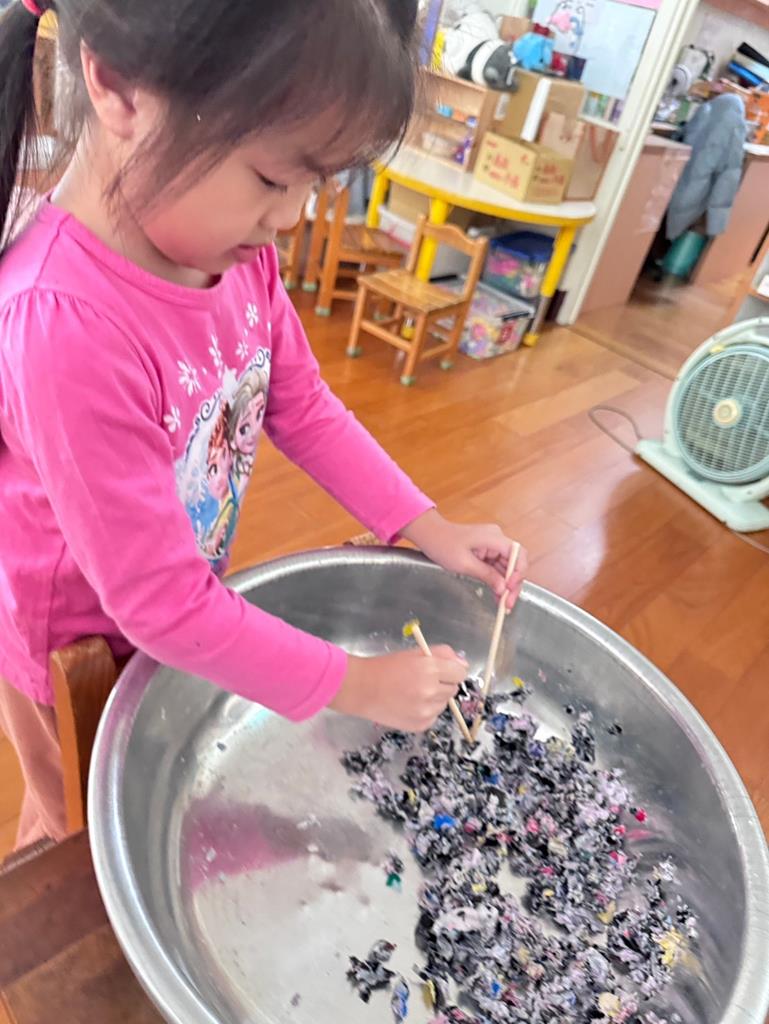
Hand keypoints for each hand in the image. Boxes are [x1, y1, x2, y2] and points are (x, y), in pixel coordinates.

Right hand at [330, 647, 466, 730]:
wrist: (361, 689)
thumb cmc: (386, 667)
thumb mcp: (414, 652)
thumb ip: (443, 654)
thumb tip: (463, 664)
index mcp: (430, 669)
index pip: (460, 673)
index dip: (452, 670)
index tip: (443, 670)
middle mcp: (431, 692)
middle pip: (453, 689)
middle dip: (443, 683)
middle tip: (424, 680)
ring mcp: (426, 711)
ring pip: (444, 703)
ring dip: (435, 698)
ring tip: (414, 692)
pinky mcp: (420, 725)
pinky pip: (434, 716)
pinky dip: (427, 711)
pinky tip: (410, 704)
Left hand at [402, 509, 526, 609]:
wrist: (430, 535)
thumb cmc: (444, 544)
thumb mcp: (465, 563)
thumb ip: (487, 575)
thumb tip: (503, 589)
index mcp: (494, 537)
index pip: (518, 554)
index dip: (518, 573)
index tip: (510, 588)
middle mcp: (497, 540)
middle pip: (514, 563)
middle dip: (513, 584)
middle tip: (508, 604)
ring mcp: (492, 546)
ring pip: (506, 568)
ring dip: (505, 586)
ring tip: (503, 604)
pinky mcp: (486, 552)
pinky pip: (497, 568)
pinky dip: (497, 581)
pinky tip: (497, 595)